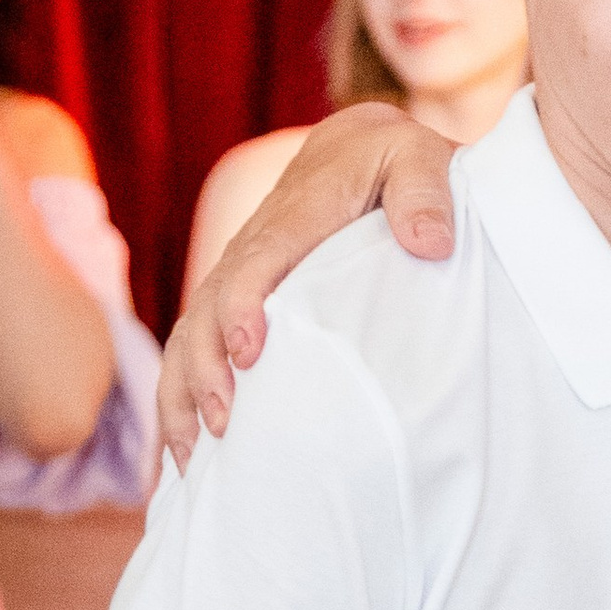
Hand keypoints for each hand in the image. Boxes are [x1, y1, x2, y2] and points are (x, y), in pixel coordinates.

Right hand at [160, 103, 459, 459]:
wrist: (360, 149)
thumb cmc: (396, 162)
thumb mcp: (419, 160)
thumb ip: (424, 193)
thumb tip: (430, 243)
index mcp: (296, 217)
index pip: (258, 261)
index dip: (243, 305)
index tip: (248, 352)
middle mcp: (254, 248)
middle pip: (206, 309)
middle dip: (204, 368)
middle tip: (224, 425)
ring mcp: (239, 276)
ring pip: (189, 335)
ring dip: (182, 395)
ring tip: (190, 460)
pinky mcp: (237, 301)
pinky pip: (195, 348)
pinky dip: (180, 398)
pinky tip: (185, 454)